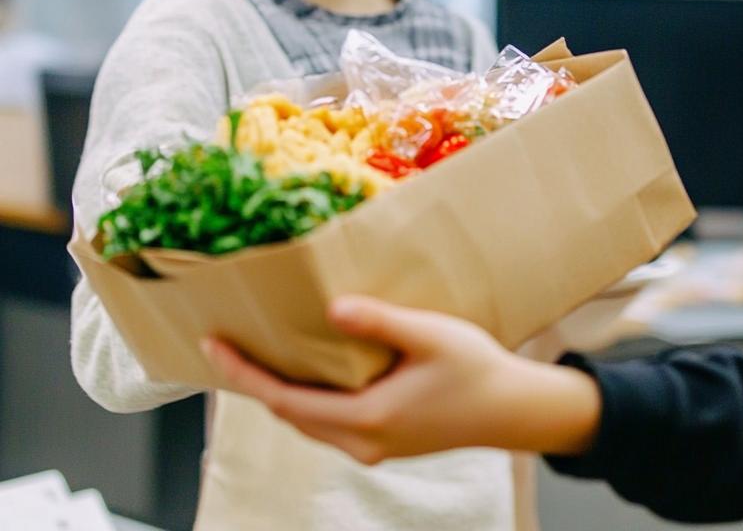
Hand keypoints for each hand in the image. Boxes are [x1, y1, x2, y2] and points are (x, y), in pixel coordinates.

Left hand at [203, 295, 600, 464]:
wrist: (514, 411)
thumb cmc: (478, 370)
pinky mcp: (383, 443)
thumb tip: (331, 309)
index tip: (213, 344)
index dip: (243, 372)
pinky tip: (309, 372)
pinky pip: (327, 424)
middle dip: (252, 381)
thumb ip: (380, 322)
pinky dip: (306, 399)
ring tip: (258, 355)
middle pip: (287, 414)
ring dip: (278, 392)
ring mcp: (372, 448)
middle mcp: (363, 441)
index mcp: (368, 417)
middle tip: (227, 343)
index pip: (284, 399)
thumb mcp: (432, 335)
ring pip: (306, 423)